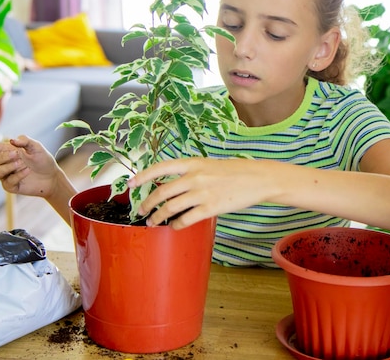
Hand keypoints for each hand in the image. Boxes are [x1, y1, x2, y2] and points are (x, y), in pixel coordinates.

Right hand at [0, 135, 60, 198]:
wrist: (52, 177)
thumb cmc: (43, 160)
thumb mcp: (37, 147)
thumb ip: (25, 141)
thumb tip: (12, 140)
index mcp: (8, 152)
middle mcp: (5, 163)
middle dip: (3, 156)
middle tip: (17, 154)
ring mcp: (7, 176)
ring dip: (8, 167)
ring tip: (23, 163)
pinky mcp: (11, 186)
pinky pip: (8, 182)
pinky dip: (17, 175)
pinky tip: (27, 171)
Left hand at [128, 157, 272, 229]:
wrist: (258, 179)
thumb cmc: (236, 171)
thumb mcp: (209, 165)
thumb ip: (191, 173)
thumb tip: (173, 186)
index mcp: (193, 163)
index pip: (160, 168)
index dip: (143, 176)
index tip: (131, 184)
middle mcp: (194, 177)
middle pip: (161, 192)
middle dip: (147, 203)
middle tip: (140, 211)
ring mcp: (202, 193)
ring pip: (170, 208)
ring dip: (158, 217)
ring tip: (153, 222)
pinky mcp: (211, 208)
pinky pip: (186, 219)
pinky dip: (176, 224)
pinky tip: (174, 226)